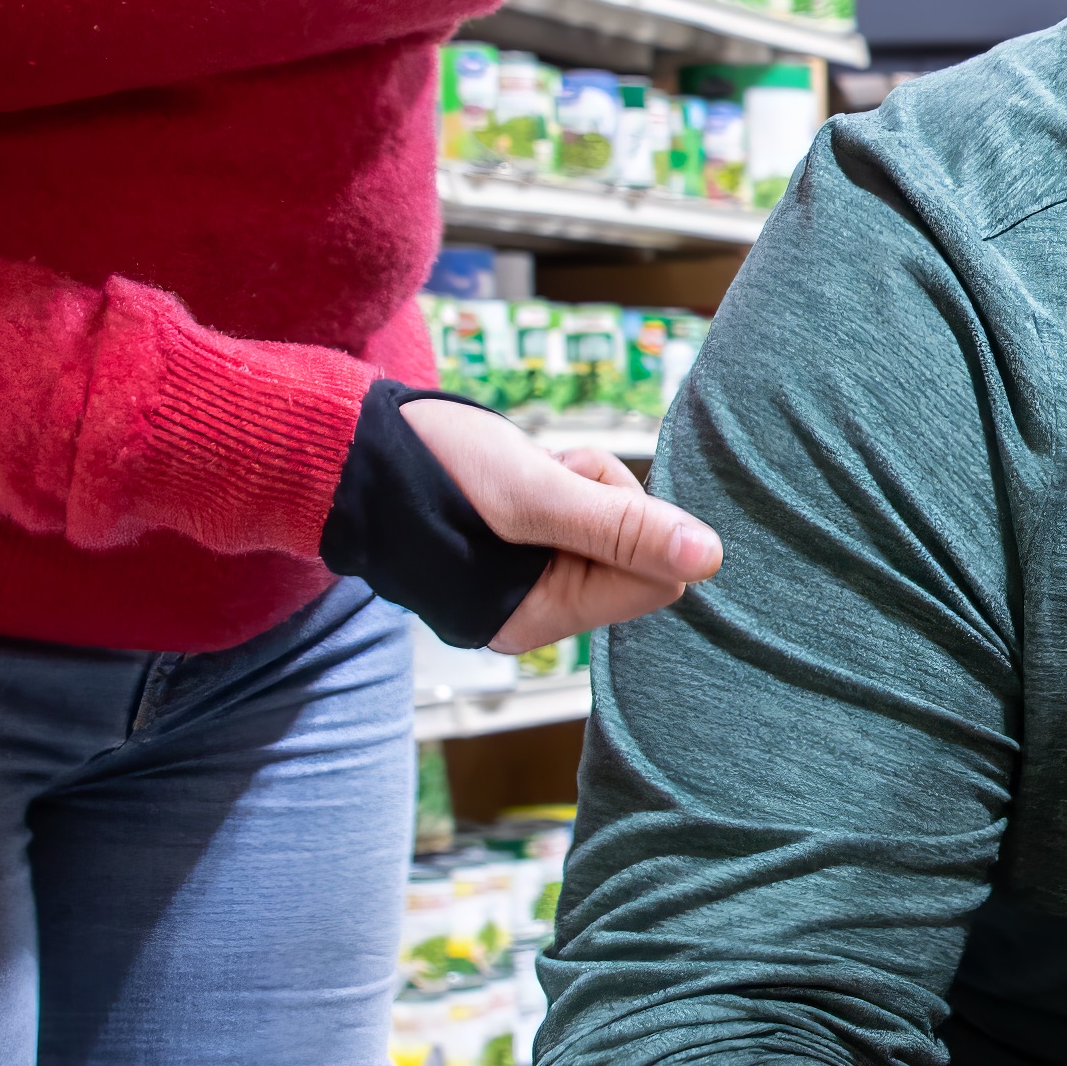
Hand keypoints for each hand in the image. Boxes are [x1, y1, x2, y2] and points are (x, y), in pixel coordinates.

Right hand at [407, 397, 721, 648]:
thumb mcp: (534, 493)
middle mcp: (538, 613)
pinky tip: (517, 477)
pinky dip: (562, 485)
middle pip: (637, 556)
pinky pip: (580, 517)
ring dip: (580, 485)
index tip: (572, 492)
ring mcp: (530, 583)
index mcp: (539, 618)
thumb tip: (710, 559)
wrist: (356, 447)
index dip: (630, 523)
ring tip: (520, 475)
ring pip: (610, 527)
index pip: (655, 582)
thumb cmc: (430, 470)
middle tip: (541, 480)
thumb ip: (622, 528)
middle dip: (602, 501)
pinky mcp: (524, 552)